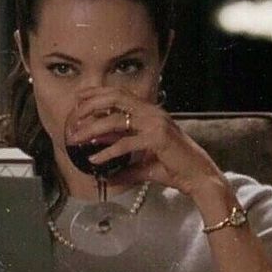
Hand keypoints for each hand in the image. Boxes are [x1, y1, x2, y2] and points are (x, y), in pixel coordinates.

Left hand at [71, 86, 225, 197]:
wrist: (199, 177)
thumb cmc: (174, 167)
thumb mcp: (143, 165)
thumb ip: (123, 167)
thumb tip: (104, 175)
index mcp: (150, 113)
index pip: (120, 95)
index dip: (98, 93)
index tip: (79, 97)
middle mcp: (152, 113)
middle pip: (115, 98)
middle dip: (91, 104)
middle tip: (73, 116)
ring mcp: (155, 124)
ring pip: (116, 119)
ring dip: (93, 128)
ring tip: (77, 138)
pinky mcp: (157, 138)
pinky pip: (125, 143)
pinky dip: (107, 151)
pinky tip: (94, 158)